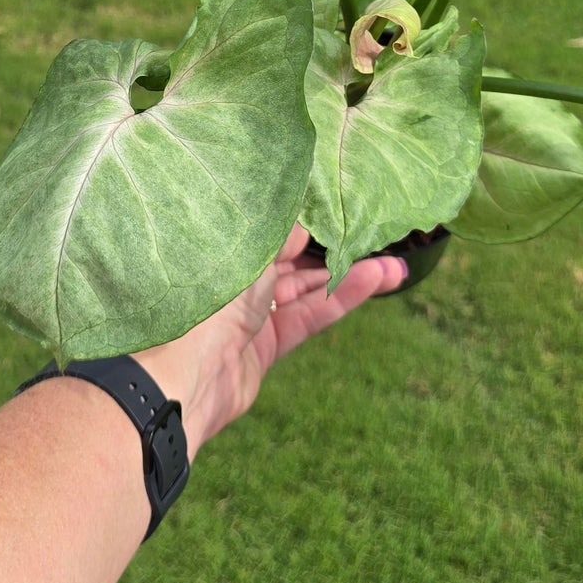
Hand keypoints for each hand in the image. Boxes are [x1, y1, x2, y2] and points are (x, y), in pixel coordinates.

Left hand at [135, 225, 408, 448]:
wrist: (190, 375)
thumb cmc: (209, 301)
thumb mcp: (250, 255)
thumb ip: (280, 237)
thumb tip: (306, 223)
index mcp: (223, 254)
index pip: (270, 232)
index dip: (304, 222)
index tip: (340, 207)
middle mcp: (236, 283)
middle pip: (292, 261)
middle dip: (334, 250)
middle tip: (375, 237)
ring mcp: (252, 316)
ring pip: (307, 290)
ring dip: (348, 277)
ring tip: (393, 266)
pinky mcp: (268, 346)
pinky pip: (310, 316)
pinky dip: (341, 299)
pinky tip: (374, 281)